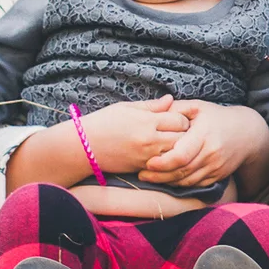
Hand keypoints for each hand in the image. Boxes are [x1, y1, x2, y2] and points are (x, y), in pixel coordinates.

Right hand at [73, 97, 188, 175]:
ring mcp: (146, 156)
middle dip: (185, 134)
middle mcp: (149, 140)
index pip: (180, 120)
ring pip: (177, 154)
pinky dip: (168, 161)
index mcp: (146, 121)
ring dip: (179, 149)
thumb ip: (151, 106)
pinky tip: (164, 155)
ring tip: (173, 143)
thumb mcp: (126, 108)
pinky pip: (165, 166)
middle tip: (180, 132)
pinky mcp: (142, 168)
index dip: (182, 118)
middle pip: (183, 138)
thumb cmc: (103, 123)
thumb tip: (171, 100)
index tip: (177, 118)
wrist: (83, 147)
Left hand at [141, 100, 268, 188]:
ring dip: (167, 182)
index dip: (162, 162)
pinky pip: (196, 184)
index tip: (147, 162)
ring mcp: (215, 167)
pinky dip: (180, 184)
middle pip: (181, 171)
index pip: (181, 155)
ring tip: (149, 178)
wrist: (247, 133)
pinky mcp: (217, 176)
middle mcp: (211, 153)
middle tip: (141, 174)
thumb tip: (154, 110)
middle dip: (159, 175)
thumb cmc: (218, 117)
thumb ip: (176, 109)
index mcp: (204, 135)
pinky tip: (167, 180)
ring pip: (187, 181)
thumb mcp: (199, 107)